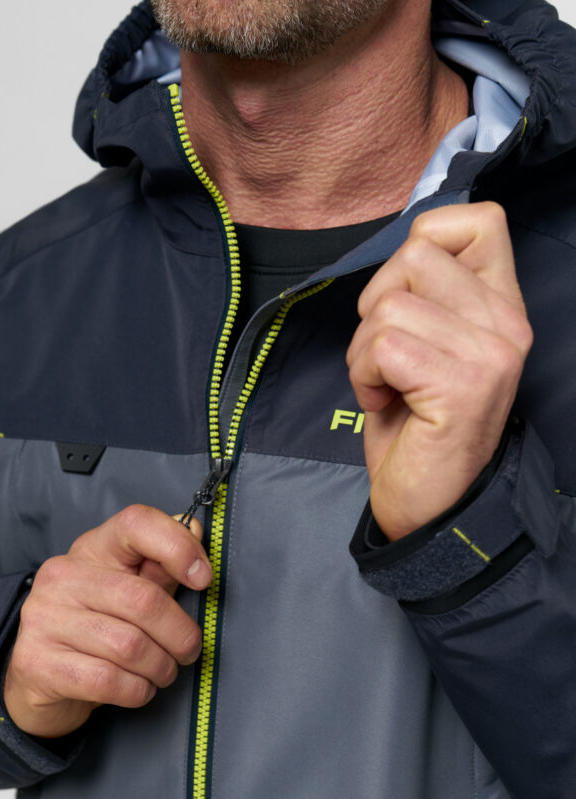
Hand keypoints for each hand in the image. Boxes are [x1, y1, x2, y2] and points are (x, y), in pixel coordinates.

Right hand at [3, 505, 211, 737]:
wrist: (39, 680)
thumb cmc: (97, 628)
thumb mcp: (130, 590)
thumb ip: (161, 566)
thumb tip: (193, 530)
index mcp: (92, 549)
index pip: (136, 523)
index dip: (178, 547)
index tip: (203, 579)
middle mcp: (62, 576)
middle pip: (144, 599)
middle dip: (180, 635)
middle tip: (188, 651)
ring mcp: (44, 618)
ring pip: (129, 646)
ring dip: (160, 668)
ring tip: (162, 672)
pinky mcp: (38, 662)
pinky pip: (108, 680)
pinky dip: (137, 690)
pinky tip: (138, 688)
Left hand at [346, 202, 532, 540]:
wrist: (430, 507)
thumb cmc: (416, 427)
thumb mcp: (429, 344)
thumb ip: (429, 293)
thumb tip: (403, 246)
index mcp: (502, 307)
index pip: (477, 219)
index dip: (423, 242)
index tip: (409, 297)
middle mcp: (507, 325)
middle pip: (416, 253)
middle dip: (377, 304)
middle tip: (389, 357)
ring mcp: (489, 355)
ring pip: (389, 302)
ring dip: (364, 349)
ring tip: (387, 386)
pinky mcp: (461, 385)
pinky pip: (381, 344)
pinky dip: (363, 375)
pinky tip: (384, 403)